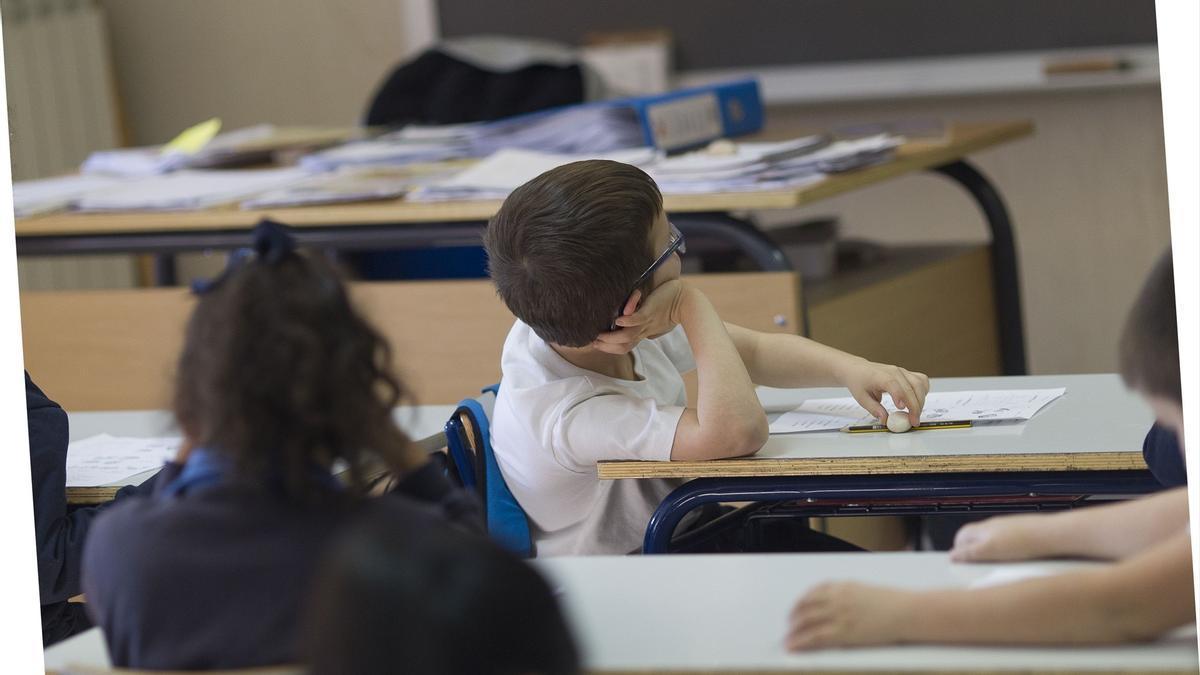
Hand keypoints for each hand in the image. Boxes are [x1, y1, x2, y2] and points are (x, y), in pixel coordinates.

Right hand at [591, 280, 684, 355]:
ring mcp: (647, 323)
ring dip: (612, 337)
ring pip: (627, 336)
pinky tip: (617, 321)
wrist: (687, 300)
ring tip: (599, 334)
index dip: (610, 347)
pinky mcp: (650, 312)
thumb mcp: (652, 314)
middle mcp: (644, 330)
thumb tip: (628, 319)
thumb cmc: (670, 305)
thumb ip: (640, 318)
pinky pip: (637, 319)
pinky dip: (627, 321)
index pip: (624, 346)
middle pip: (623, 345)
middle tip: (592, 341)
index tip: (596, 343)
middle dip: (607, 345)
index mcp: (643, 332)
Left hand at [787, 581, 912, 649]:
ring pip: (807, 621)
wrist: (907, 611)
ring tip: (788, 638)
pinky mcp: (844, 631)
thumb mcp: (865, 590)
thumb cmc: (892, 603)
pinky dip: (801, 641)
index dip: (801, 602)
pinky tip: (793, 646)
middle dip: (794, 617)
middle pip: (806, 606)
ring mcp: (840, 614)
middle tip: (789, 626)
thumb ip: (847, 593)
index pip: (813, 592)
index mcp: (842, 586)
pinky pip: (815, 636)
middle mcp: (837, 598)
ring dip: (794, 630)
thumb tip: (834, 601)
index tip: (795, 609)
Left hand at [837, 359, 928, 425]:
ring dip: (921, 400)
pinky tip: (917, 401)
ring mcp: (902, 371)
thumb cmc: (859, 382)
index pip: (895, 386)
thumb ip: (874, 409)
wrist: (858, 369)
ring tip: (915, 414)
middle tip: (914, 421)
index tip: (904, 411)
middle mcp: (895, 372)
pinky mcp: (907, 374)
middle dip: (916, 406)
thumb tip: (885, 420)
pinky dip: (923, 391)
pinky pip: (921, 380)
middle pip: (912, 387)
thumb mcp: (861, 398)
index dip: (901, 397)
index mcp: (882, 376)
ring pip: (920, 383)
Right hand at [949, 514, 1049, 561]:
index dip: (958, 548)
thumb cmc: (1022, 542)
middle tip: (976, 566)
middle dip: (973, 549)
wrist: (1052, 535)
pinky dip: (1006, 549)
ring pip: (992, 538)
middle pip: (976, 536)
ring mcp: (1009, 526)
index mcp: (982, 528)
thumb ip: (969, 553)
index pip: (961, 535)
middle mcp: (994, 524)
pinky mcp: (1024, 529)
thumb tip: (952, 556)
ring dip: (989, 549)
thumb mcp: (989, 551)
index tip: (959, 563)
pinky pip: (1008, 540)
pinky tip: (1015, 558)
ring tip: (996, 564)